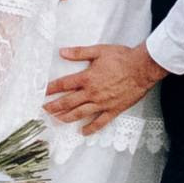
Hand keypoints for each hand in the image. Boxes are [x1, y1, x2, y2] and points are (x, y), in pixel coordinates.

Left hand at [43, 42, 163, 137]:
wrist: (142, 68)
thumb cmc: (122, 58)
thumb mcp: (99, 50)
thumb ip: (79, 52)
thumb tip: (62, 52)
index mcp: (87, 78)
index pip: (64, 84)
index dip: (51, 89)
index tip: (42, 92)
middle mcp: (92, 93)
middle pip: (68, 102)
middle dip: (54, 106)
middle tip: (44, 110)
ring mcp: (102, 103)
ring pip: (80, 113)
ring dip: (66, 118)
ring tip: (56, 120)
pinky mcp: (113, 110)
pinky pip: (99, 122)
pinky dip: (90, 128)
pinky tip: (83, 132)